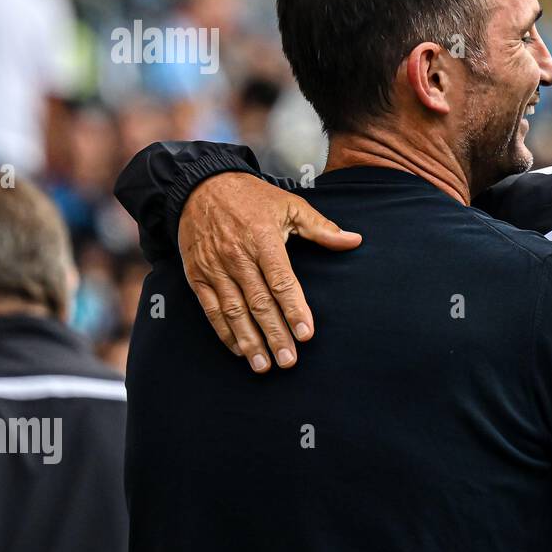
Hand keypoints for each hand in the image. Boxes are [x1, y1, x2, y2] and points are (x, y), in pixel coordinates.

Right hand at [178, 172, 361, 372]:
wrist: (199, 186)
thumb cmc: (252, 197)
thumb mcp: (290, 205)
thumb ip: (321, 228)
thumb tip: (354, 241)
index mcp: (263, 239)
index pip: (281, 281)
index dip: (294, 309)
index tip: (306, 333)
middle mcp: (237, 256)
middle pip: (258, 302)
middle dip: (274, 334)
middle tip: (289, 360)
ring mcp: (215, 267)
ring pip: (234, 311)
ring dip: (249, 341)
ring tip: (264, 365)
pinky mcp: (197, 275)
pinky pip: (211, 309)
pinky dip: (225, 331)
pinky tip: (239, 349)